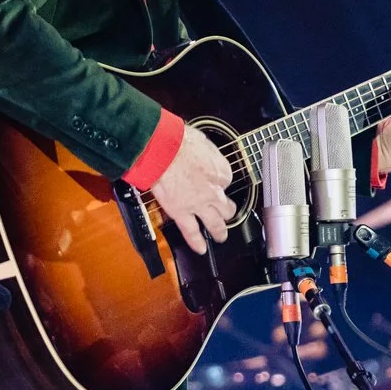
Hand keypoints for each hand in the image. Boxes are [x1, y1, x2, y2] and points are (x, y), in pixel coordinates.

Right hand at [150, 123, 234, 254]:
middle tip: (226, 212)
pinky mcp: (182, 212)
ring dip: (219, 231)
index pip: (226, 181)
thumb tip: (202, 152)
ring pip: (215, 224)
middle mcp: (215, 190)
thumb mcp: (202, 140)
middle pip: (227, 207)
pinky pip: (192, 232)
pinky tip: (200, 249)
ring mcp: (200, 204)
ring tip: (220, 236)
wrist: (163, 149)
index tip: (213, 182)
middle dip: (227, 210)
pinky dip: (197, 242)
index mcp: (222, 170)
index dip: (218, 182)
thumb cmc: (178, 139)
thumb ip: (206, 153)